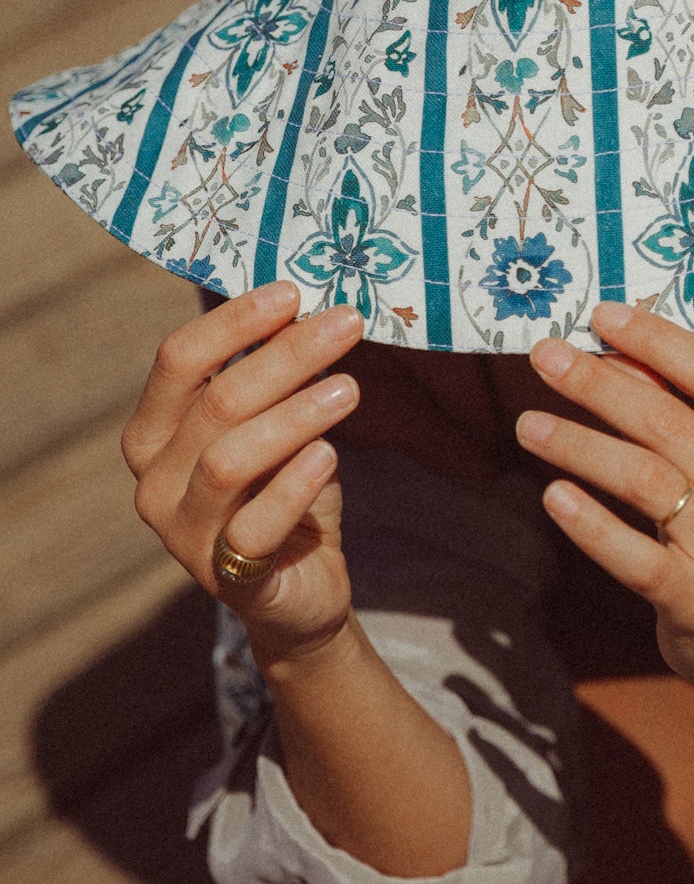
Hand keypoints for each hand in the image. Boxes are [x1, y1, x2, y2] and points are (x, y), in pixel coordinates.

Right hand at [121, 281, 363, 666]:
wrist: (303, 591)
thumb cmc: (285, 493)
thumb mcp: (279, 425)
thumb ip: (275, 374)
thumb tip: (302, 303)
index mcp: (153, 435)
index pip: (177, 360)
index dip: (234, 321)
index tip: (292, 291)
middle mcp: (153, 483)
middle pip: (216, 400)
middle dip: (286, 355)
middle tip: (346, 324)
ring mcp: (183, 535)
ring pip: (229, 459)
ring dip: (295, 415)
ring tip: (351, 389)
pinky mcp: (227, 579)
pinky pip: (254, 527)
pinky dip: (294, 485)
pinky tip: (329, 454)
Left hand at [515, 302, 693, 722]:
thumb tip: (620, 353)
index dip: (658, 341)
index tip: (602, 316)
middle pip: (670, 422)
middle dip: (599, 382)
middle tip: (546, 356)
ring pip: (643, 478)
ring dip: (577, 444)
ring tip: (528, 424)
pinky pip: (629, 552)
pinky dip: (587, 520)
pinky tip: (552, 494)